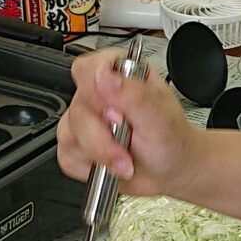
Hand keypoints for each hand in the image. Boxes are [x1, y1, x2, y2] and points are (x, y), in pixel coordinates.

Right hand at [57, 48, 204, 194]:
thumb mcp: (162, 119)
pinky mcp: (77, 144)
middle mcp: (100, 94)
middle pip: (78, 108)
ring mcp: (86, 119)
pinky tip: (109, 165)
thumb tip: (106, 77)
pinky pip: (67, 156)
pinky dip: (88, 168)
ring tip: (124, 161)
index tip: (115, 113)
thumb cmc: (172, 141)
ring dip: (98, 155)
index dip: (94, 91)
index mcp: (122, 75)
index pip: (88, 68)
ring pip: (68, 134)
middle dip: (101, 137)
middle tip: (126, 147)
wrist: (171, 172)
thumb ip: (135, 95)